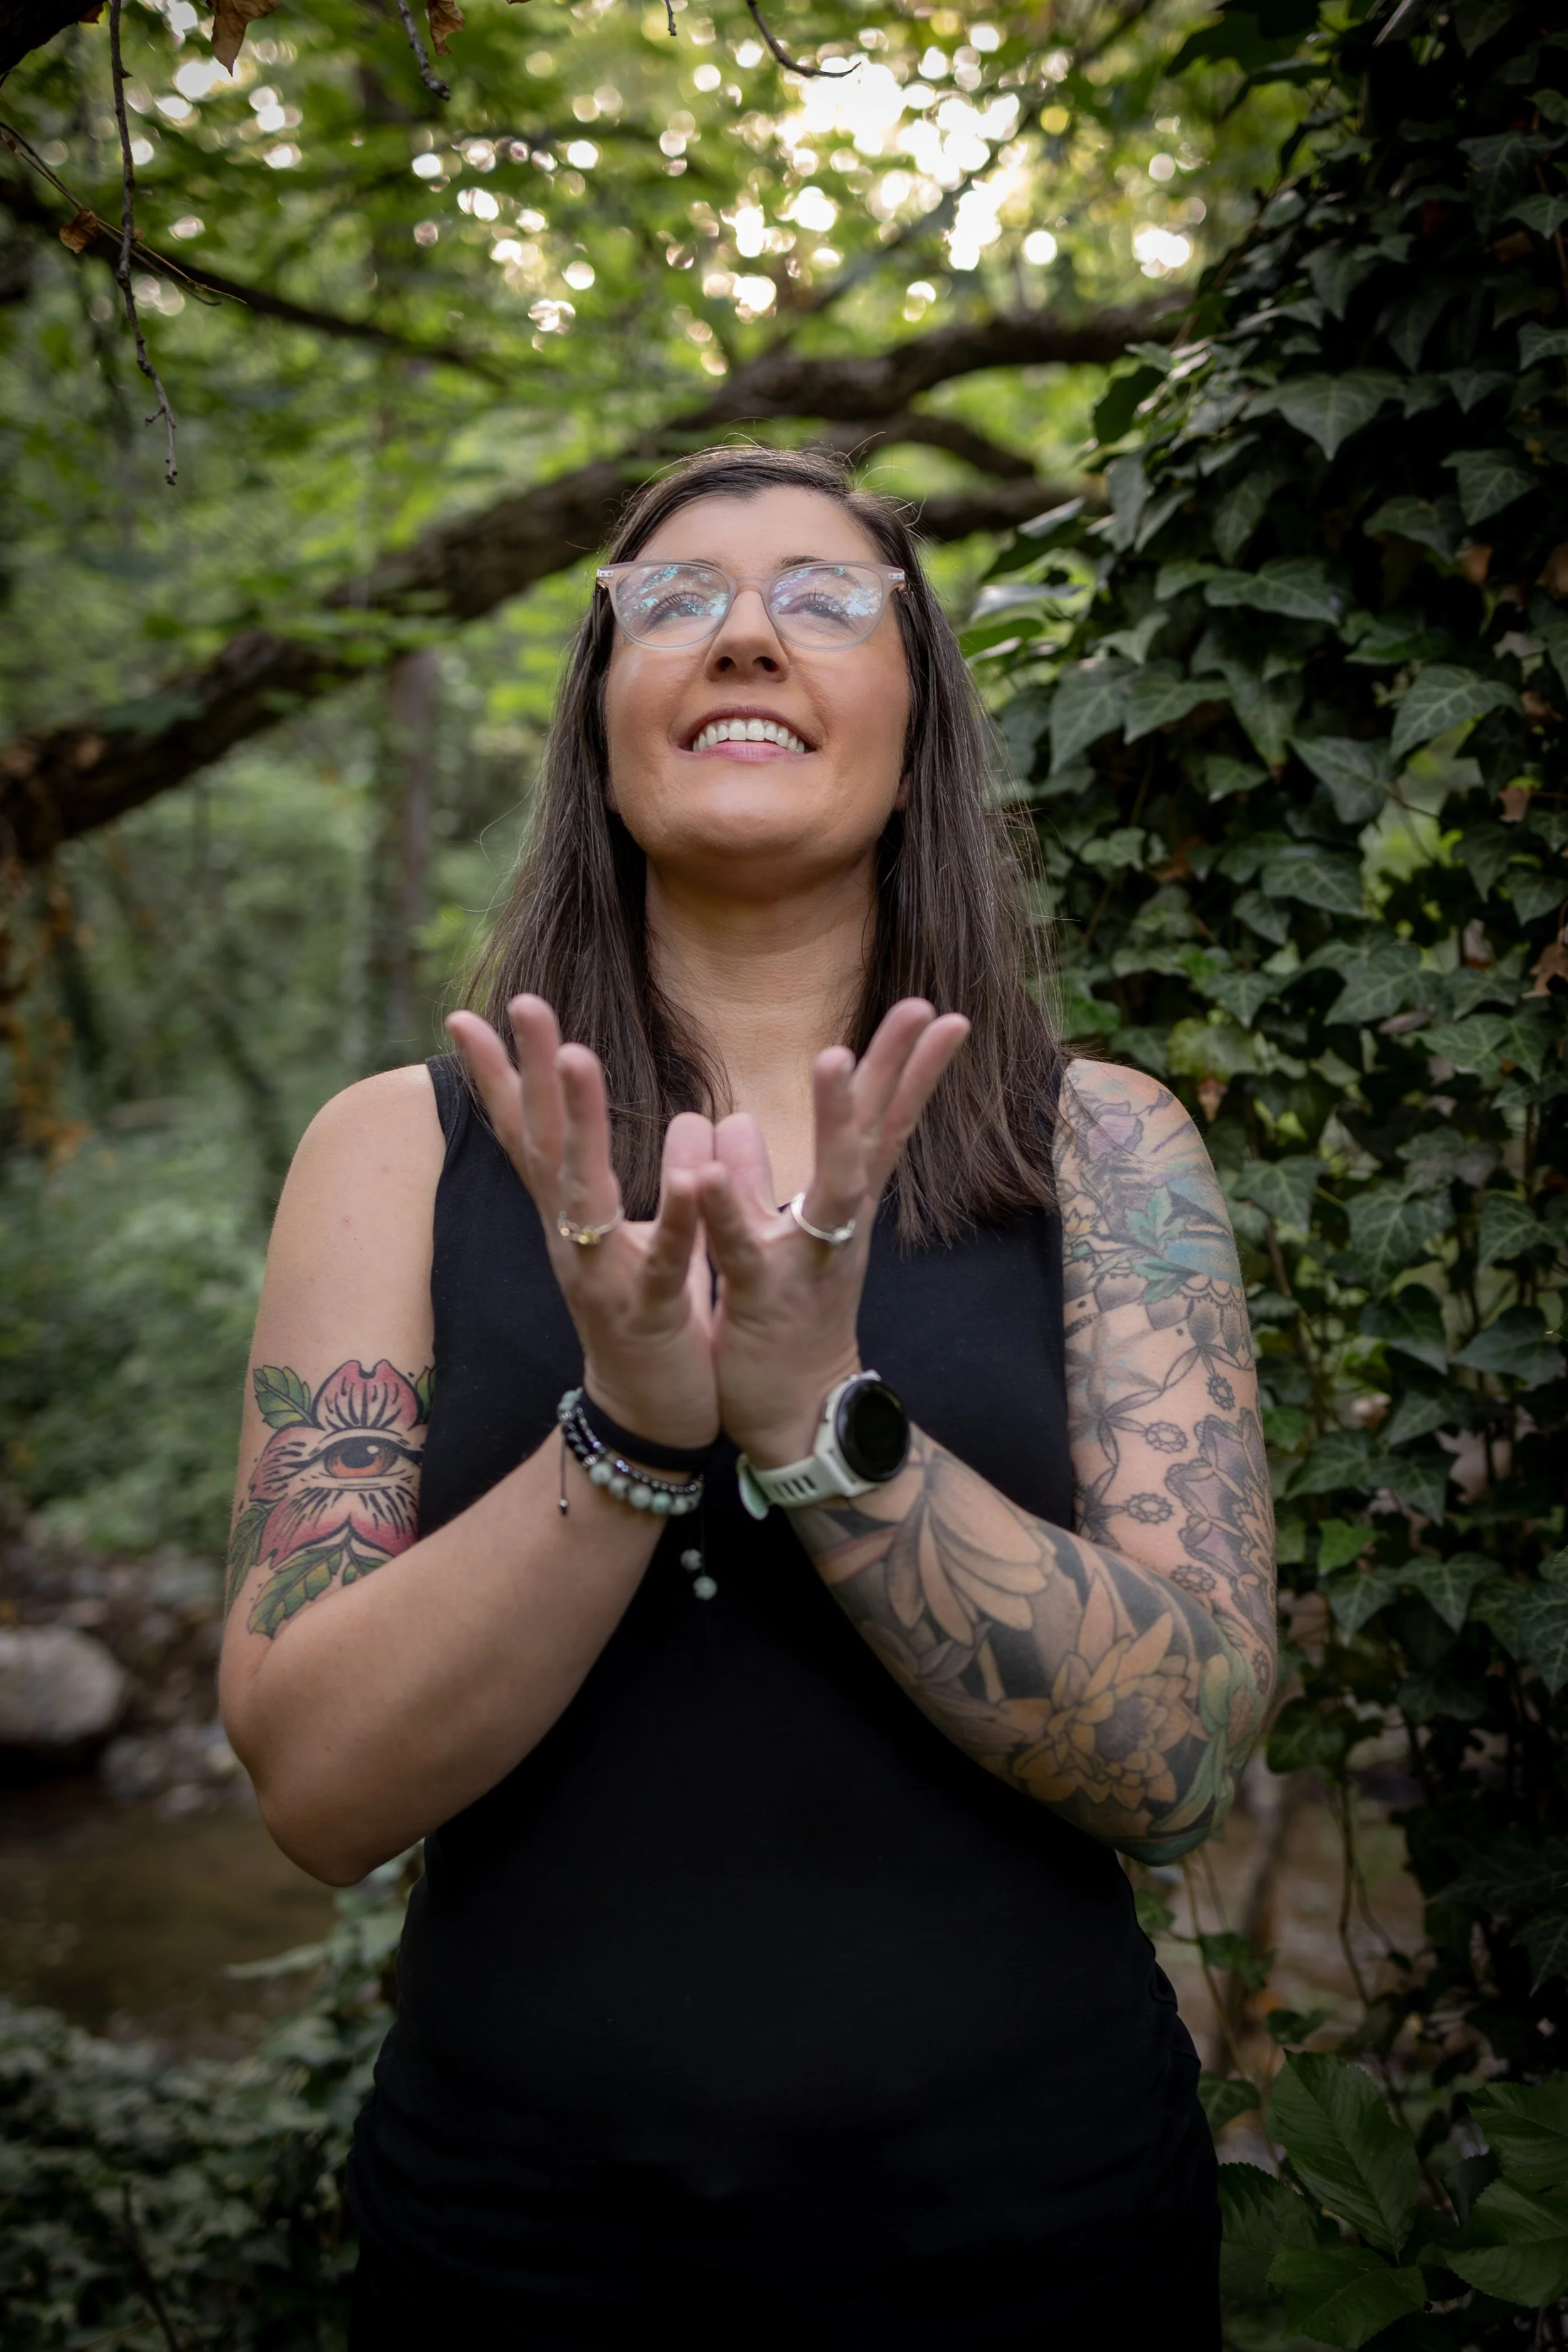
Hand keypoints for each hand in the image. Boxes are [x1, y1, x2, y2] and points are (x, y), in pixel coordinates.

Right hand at [447, 998, 718, 1448]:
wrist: (651, 1421)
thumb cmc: (651, 1320)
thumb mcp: (652, 1240)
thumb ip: (666, 1179)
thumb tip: (688, 1118)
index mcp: (573, 1217)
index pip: (529, 1134)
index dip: (498, 1076)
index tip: (467, 1013)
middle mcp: (573, 1239)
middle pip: (546, 1145)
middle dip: (531, 1072)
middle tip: (523, 1002)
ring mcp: (603, 1277)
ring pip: (585, 1193)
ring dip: (584, 1124)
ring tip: (577, 1057)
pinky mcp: (649, 1316)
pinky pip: (661, 1264)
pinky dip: (673, 1222)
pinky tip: (689, 1179)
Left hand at [697, 1000, 969, 1467]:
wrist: (793, 1419)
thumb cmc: (786, 1324)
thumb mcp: (771, 1239)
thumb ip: (754, 1179)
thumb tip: (737, 1121)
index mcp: (838, 1207)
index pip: (881, 1124)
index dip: (907, 1068)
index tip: (938, 1009)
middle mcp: (837, 1226)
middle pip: (878, 1137)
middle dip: (899, 1072)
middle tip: (928, 1008)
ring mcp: (808, 1262)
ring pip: (830, 1185)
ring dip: (835, 1121)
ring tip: (833, 1055)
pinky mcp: (766, 1300)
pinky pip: (743, 1249)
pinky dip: (726, 1211)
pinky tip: (705, 1173)